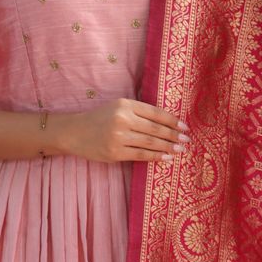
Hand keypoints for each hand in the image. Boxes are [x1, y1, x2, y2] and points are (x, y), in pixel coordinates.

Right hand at [57, 97, 189, 163]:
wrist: (74, 132)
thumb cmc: (99, 119)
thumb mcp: (117, 108)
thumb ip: (138, 112)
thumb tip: (166, 122)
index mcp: (125, 104)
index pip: (155, 113)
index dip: (172, 120)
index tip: (184, 126)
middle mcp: (123, 119)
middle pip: (155, 128)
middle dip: (174, 135)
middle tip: (187, 140)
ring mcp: (119, 136)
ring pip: (150, 142)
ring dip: (168, 147)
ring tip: (180, 150)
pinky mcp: (115, 152)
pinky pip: (141, 155)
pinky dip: (155, 156)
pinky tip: (167, 157)